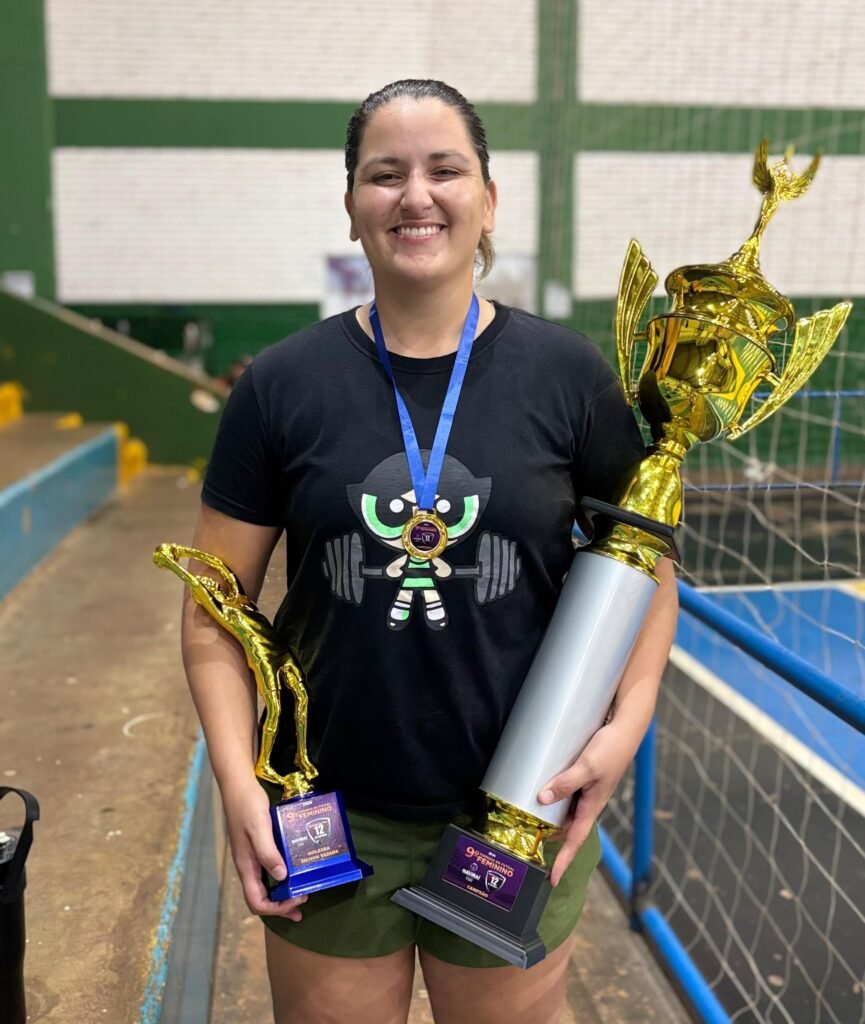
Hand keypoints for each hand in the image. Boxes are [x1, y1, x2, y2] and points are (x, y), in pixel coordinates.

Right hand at [221, 777, 306, 920]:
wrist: (238, 784)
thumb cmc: (247, 804)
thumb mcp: (259, 827)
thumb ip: (268, 852)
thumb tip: (281, 877)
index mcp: (246, 866)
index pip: (256, 902)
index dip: (276, 909)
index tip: (297, 902)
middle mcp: (248, 865)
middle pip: (261, 897)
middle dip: (282, 905)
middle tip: (304, 899)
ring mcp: (252, 856)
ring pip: (266, 884)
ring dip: (283, 892)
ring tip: (303, 889)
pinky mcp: (257, 846)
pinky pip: (269, 868)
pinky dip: (282, 874)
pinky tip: (295, 867)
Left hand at [538, 717, 642, 886]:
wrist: (627, 727)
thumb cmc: (611, 749)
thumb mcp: (587, 767)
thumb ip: (565, 782)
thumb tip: (542, 799)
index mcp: (592, 806)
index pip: (574, 840)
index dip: (563, 860)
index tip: (552, 880)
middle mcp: (590, 801)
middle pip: (569, 829)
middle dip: (554, 844)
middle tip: (533, 855)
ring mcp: (588, 789)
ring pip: (568, 812)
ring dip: (552, 820)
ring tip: (531, 827)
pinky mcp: (586, 776)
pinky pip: (568, 795)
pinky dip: (555, 800)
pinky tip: (542, 794)